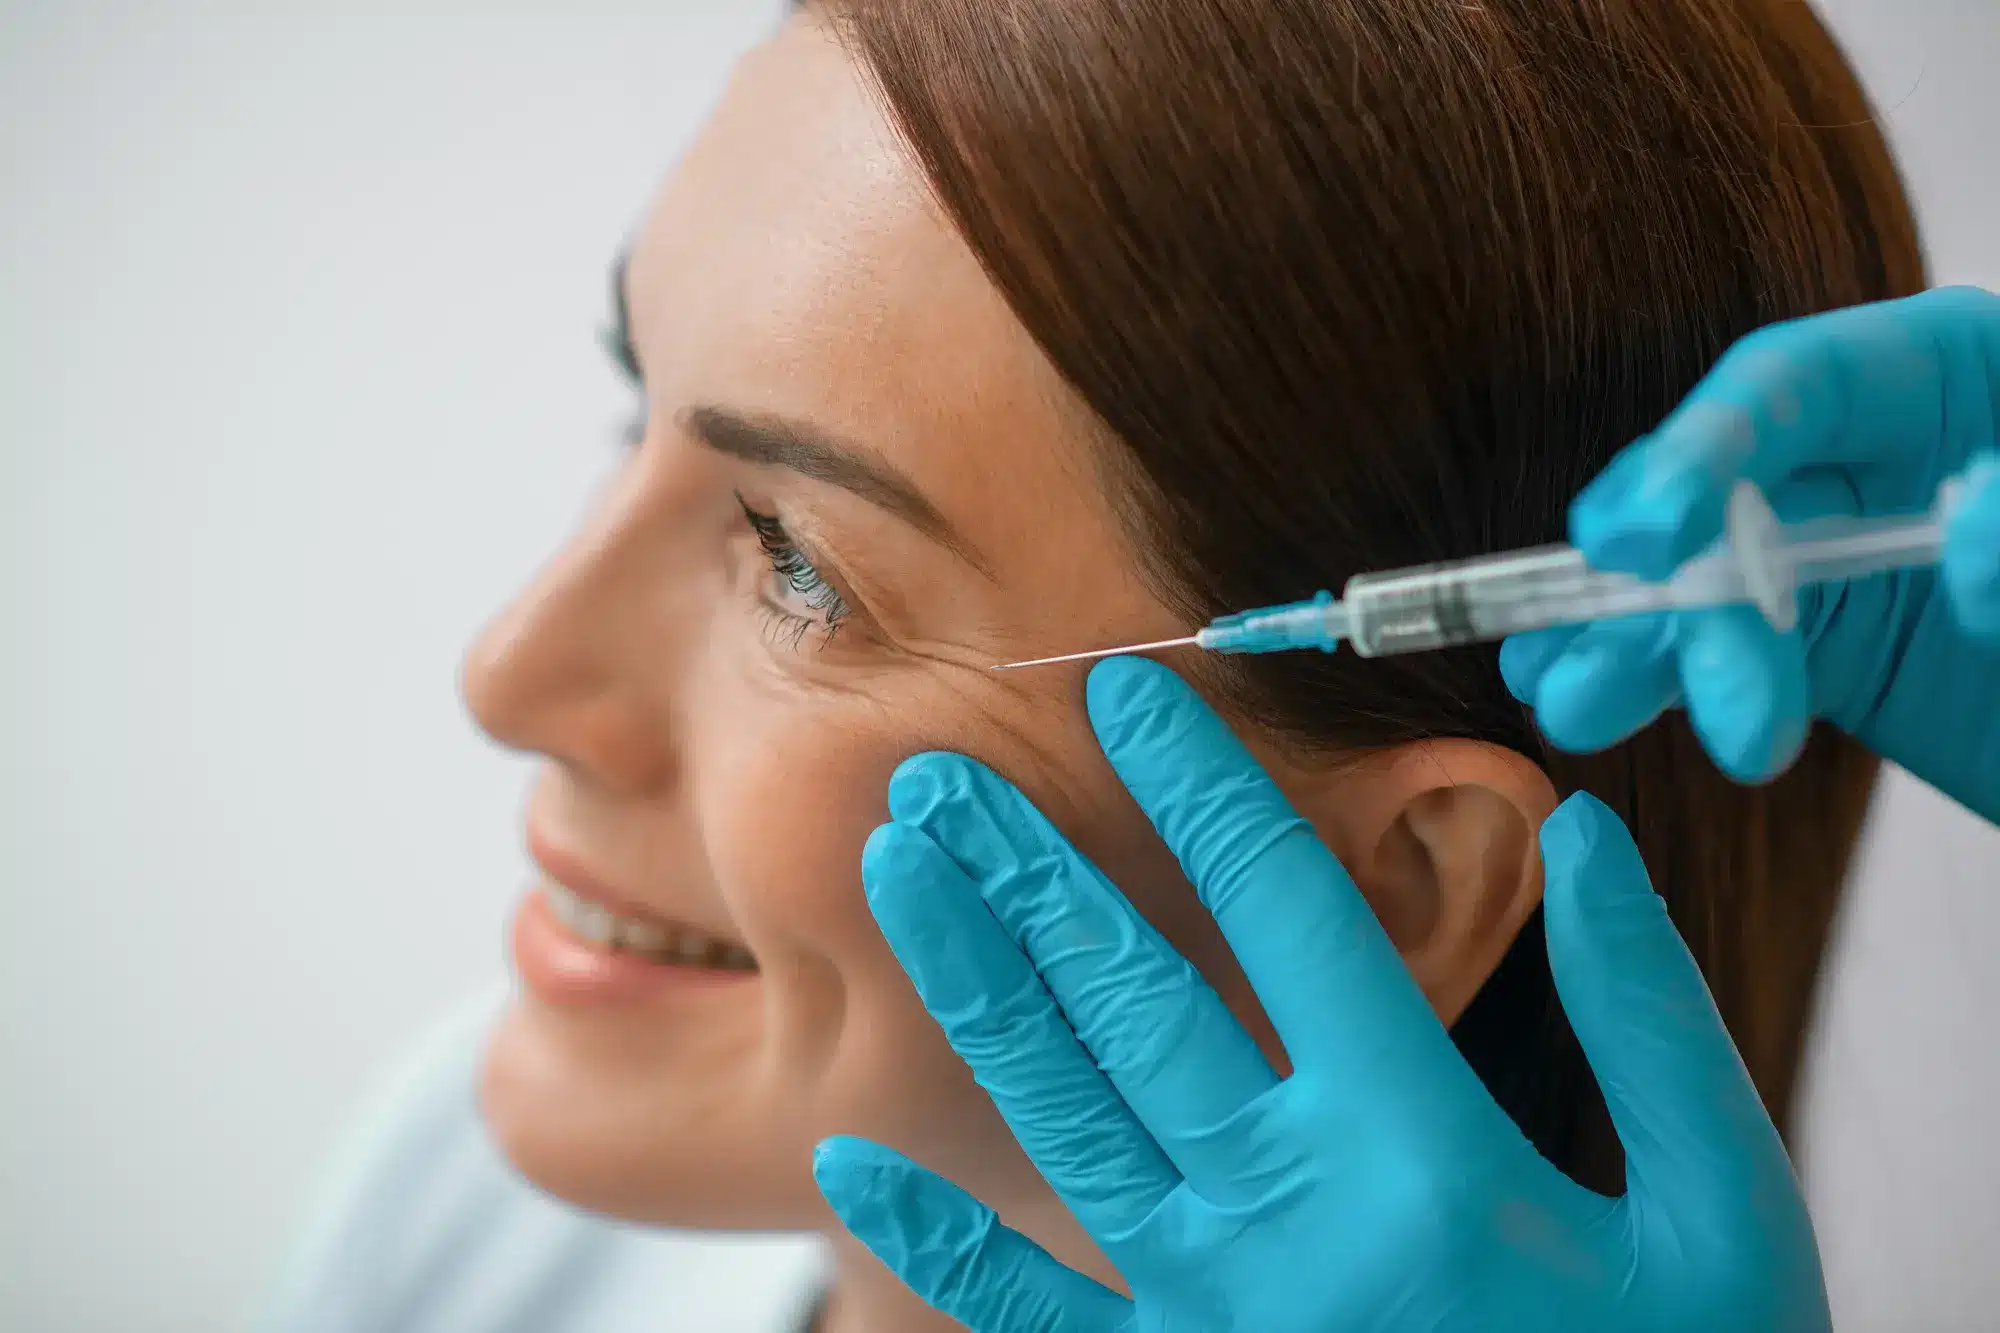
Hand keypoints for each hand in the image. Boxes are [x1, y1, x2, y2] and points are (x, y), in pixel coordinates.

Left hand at [813, 658, 1827, 1332]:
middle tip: (938, 768)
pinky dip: (938, 1243)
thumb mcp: (1727, 1210)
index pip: (1291, 914)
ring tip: (900, 875)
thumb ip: (1656, 1018)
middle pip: (1136, 1000)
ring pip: (1064, 1117)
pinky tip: (846, 1167)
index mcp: (1426, 1153)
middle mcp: (1297, 1219)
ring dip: (976, 984)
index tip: (1131, 690)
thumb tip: (1589, 834)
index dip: (1207, 786)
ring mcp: (1221, 1313)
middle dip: (1030, 868)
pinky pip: (1039, 1312)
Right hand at [1500, 286, 1999, 818]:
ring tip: (1577, 705)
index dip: (1700, 450)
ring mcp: (1842, 548)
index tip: (1645, 534)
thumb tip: (1963, 534)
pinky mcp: (1831, 644)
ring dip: (1638, 648)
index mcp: (1950, 373)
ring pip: (1704, 584)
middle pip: (1730, 499)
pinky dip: (1648, 678)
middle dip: (1688, 596)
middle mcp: (1875, 451)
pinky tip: (1582, 695)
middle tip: (1683, 696)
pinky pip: (1722, 655)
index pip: (1790, 382)